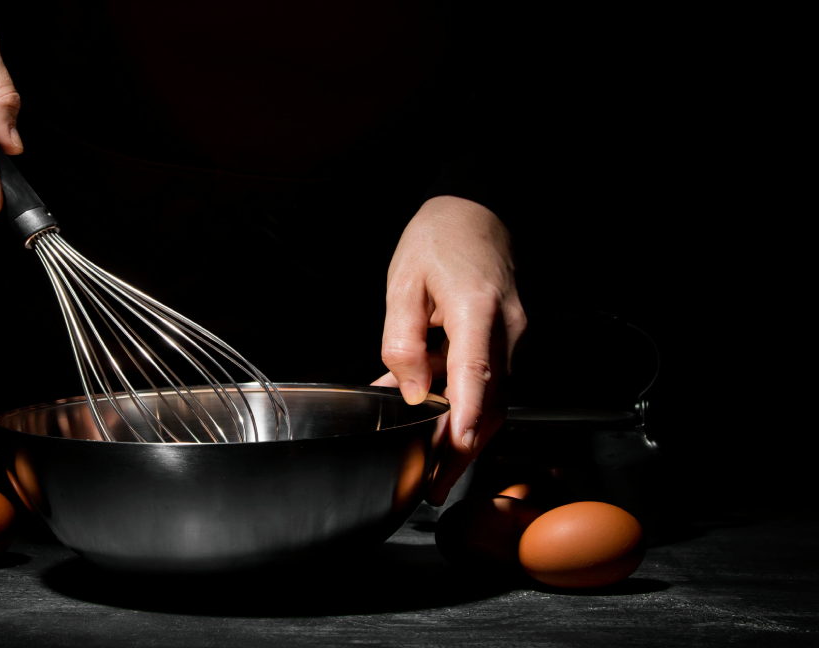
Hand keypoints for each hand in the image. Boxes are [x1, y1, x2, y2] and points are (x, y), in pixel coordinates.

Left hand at [373, 196, 525, 504]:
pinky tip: (431, 418)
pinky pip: (488, 383)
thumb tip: (414, 391)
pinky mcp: (510, 342)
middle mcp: (508, 329)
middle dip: (464, 452)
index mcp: (478, 309)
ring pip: (494, 400)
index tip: (453, 456)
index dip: (466, 422)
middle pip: (492, 404)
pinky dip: (464, 407)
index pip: (477, 376)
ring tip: (432, 468)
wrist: (478, 210)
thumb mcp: (403, 282)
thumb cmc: (440, 238)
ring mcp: (515, 338)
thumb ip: (404, 339)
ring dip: (463, 436)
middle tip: (434, 487)